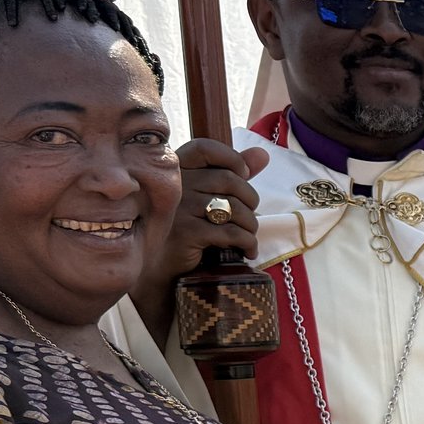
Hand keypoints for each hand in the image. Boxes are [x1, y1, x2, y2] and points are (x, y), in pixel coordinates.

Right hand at [135, 139, 267, 342]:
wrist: (160, 274)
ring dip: (251, 225)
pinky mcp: (187, 233)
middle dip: (250, 200)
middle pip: (229, 180)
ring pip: (234, 207)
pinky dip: (248, 243)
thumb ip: (232, 175)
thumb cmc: (186, 233)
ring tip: (248, 237)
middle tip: (250, 218)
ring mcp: (179, 209)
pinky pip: (232, 233)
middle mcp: (174, 186)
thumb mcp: (207, 200)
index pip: (205, 148)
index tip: (244, 175)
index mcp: (175, 172)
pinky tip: (247, 251)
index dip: (231, 158)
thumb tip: (263, 154)